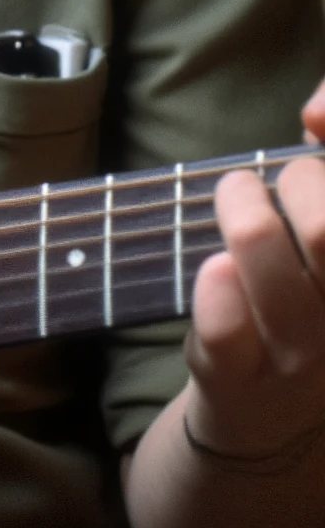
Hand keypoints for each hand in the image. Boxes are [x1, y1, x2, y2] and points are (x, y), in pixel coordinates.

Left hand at [183, 137, 324, 464]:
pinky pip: (224, 328)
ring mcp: (300, 360)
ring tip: (237, 194)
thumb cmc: (307, 297)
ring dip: (242, 208)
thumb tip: (316, 111)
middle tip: (285, 180)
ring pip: (268, 258)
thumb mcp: (321, 238)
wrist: (270, 416)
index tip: (318, 126)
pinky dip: (214, 287)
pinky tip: (215, 268)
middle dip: (300, 180)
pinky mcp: (236, 381)